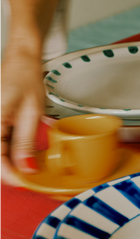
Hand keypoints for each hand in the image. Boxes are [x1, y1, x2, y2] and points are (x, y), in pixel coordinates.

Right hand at [0, 0, 58, 185]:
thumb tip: (26, 168)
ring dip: (9, 160)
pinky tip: (22, 153)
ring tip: (28, 165)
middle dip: (9, 169)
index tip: (24, 182)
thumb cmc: (26, 75)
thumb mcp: (32, 110)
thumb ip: (27, 141)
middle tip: (29, 176)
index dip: (9, 174)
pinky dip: (9, 149)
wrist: (22, 56)